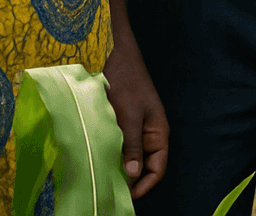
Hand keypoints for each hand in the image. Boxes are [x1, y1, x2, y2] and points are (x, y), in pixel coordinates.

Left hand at [103, 44, 168, 198]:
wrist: (119, 58)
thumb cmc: (129, 84)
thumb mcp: (130, 115)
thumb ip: (132, 144)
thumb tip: (133, 174)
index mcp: (158, 134)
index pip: (157, 168)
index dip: (145, 185)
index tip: (128, 196)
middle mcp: (148, 137)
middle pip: (143, 167)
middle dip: (130, 180)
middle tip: (110, 189)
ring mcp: (134, 132)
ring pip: (129, 159)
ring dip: (118, 168)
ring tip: (102, 178)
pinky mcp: (121, 127)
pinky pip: (118, 148)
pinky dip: (110, 156)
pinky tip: (97, 161)